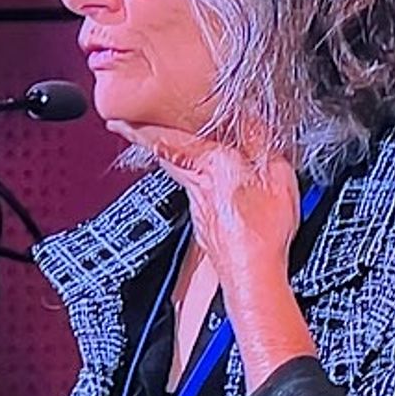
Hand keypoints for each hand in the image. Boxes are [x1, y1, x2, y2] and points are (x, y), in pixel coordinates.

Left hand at [105, 120, 298, 304]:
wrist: (252, 275)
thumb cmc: (263, 231)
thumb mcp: (277, 174)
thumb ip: (262, 144)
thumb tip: (250, 121)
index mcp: (211, 166)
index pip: (166, 140)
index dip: (139, 129)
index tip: (117, 120)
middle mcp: (196, 185)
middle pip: (164, 156)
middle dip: (146, 139)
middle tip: (128, 126)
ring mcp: (198, 207)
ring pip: (178, 173)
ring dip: (170, 157)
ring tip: (165, 142)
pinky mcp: (205, 223)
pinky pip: (194, 191)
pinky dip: (193, 178)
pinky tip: (205, 178)